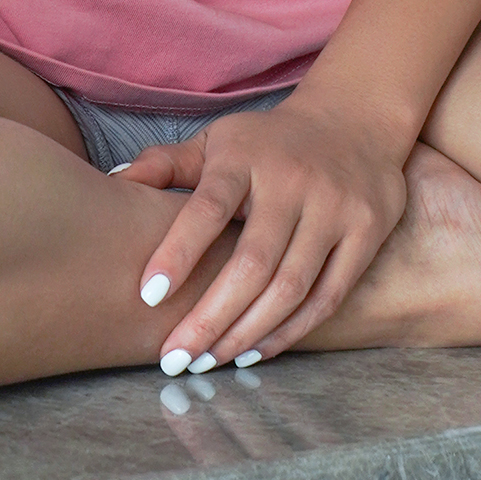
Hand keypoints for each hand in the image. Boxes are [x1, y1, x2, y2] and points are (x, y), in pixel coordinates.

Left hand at [117, 98, 409, 366]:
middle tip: (174, 358)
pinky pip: (327, 296)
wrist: (354, 118)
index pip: (208, 207)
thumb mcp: (217, 140)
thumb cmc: (268, 142)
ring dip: (246, 332)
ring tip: (208, 361)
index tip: (148, 295)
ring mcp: (334, 208)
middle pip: (252, 262)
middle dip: (210, 317)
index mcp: (245, 156)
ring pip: (290, 287)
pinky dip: (290, 331)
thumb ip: (167, 164)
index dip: (178, 252)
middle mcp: (292, 181)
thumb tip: (114, 184)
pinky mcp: (366, 233)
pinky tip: (254, 351)